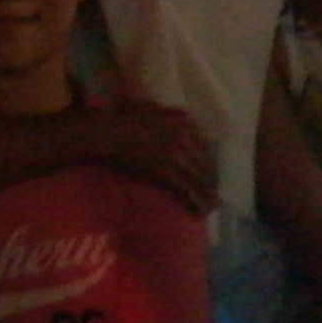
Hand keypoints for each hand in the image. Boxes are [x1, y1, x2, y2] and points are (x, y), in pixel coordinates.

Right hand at [99, 103, 218, 214]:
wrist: (107, 132)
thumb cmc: (123, 119)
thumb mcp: (154, 110)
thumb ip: (172, 119)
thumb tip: (185, 128)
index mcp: (183, 122)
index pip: (206, 148)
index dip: (211, 166)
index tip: (212, 177)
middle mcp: (183, 137)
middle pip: (205, 166)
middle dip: (211, 184)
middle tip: (214, 198)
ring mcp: (174, 155)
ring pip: (197, 180)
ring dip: (204, 197)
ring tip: (209, 209)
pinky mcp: (162, 172)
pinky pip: (182, 190)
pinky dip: (191, 202)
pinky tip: (195, 212)